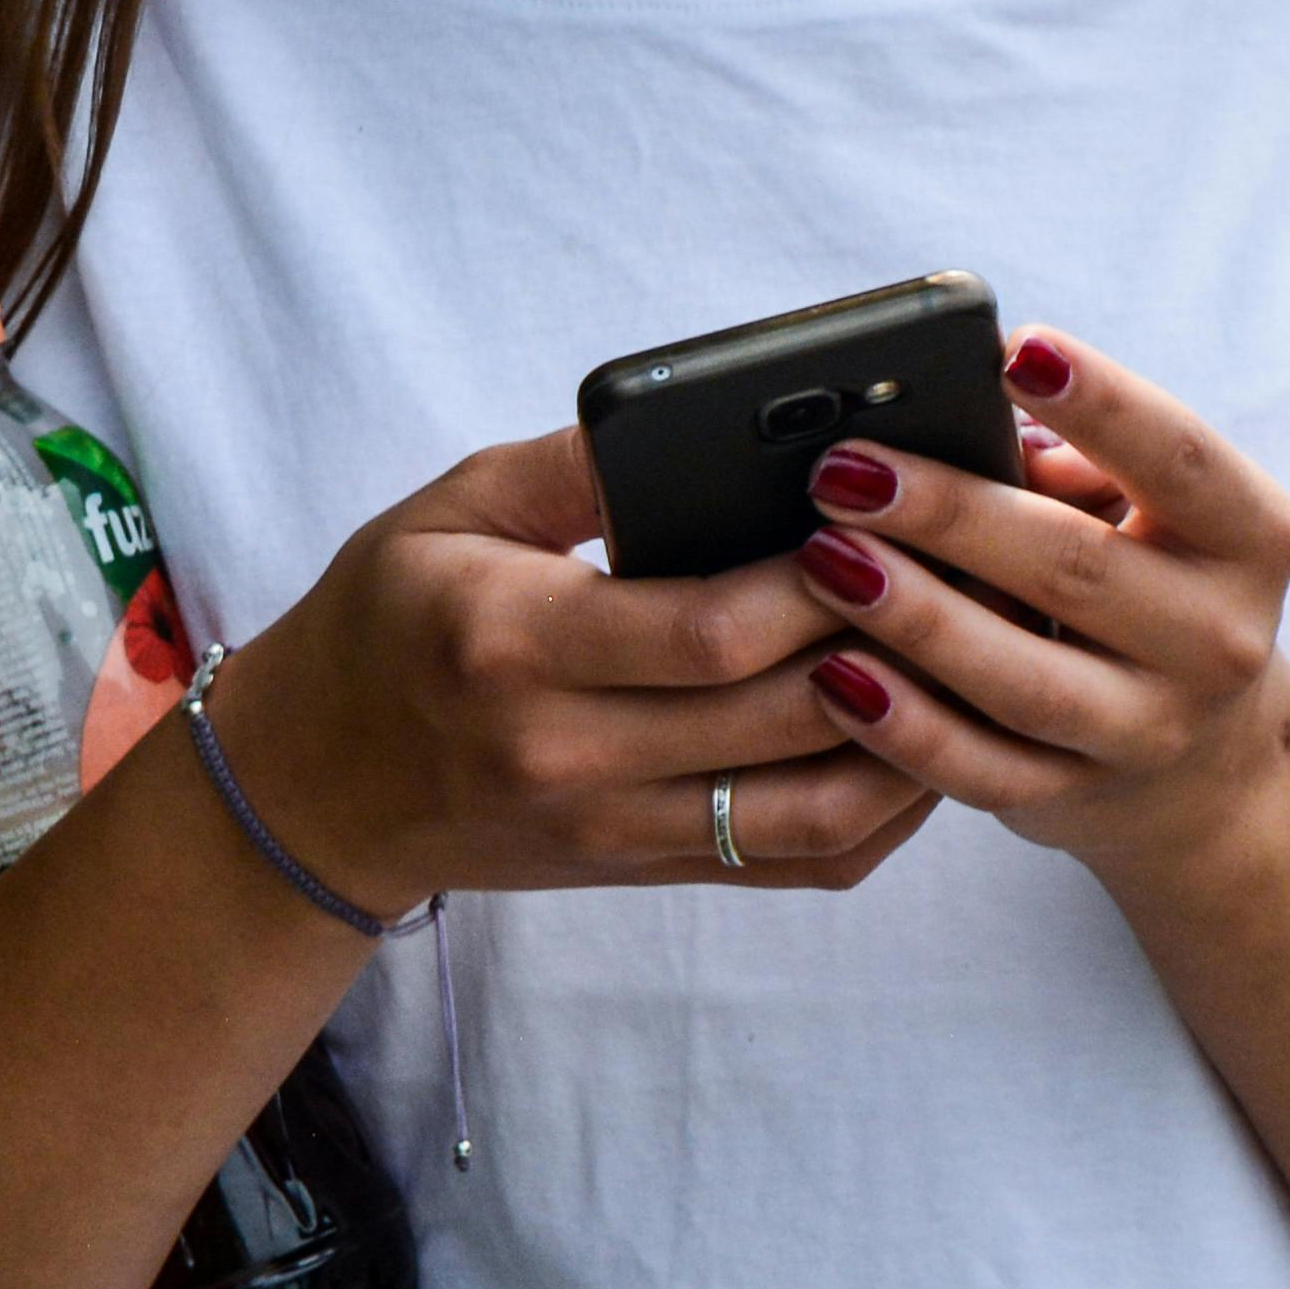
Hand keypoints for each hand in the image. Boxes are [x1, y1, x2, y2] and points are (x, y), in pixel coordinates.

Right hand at [201, 428, 936, 912]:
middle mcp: (571, 757)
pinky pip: (800, 862)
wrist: (315, 791)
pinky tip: (926, 737)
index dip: (820, 582)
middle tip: (974, 567)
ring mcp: (615, 830)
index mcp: (514, 647)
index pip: (707, 632)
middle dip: (897, 640)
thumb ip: (578, 466)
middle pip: (784, 718)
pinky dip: (884, 812)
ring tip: (970, 649)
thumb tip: (700, 418)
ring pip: (816, 810)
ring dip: (916, 737)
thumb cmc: (384, 621)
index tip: (895, 511)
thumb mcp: (451, 510)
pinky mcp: (645, 871)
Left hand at [783, 326, 1289, 879]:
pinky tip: (835, 679)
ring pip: (1026, 681)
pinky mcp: (1082, 800)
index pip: (1181, 457)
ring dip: (916, 620)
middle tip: (845, 469)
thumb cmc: (1143, 580)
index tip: (1013, 348)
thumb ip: (1070, 464)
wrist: (1205, 762)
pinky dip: (906, 730)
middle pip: (1077, 568)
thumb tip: (951, 406)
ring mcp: (1153, 731)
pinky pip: (984, 770)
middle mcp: (1219, 639)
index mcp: (1249, 535)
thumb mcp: (1146, 514)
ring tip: (824, 561)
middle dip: (951, 514)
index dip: (1103, 402)